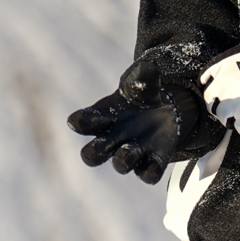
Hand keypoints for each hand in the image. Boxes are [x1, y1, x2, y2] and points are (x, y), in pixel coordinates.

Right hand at [68, 63, 204, 184]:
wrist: (162, 112)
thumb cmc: (140, 98)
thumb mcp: (140, 83)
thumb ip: (142, 77)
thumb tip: (149, 66)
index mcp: (102, 117)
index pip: (84, 122)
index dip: (80, 122)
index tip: (78, 120)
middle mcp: (111, 140)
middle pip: (93, 154)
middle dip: (95, 151)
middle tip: (100, 146)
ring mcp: (131, 153)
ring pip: (121, 164)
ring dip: (123, 159)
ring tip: (128, 150)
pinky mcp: (151, 163)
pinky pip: (148, 174)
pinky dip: (151, 169)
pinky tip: (155, 161)